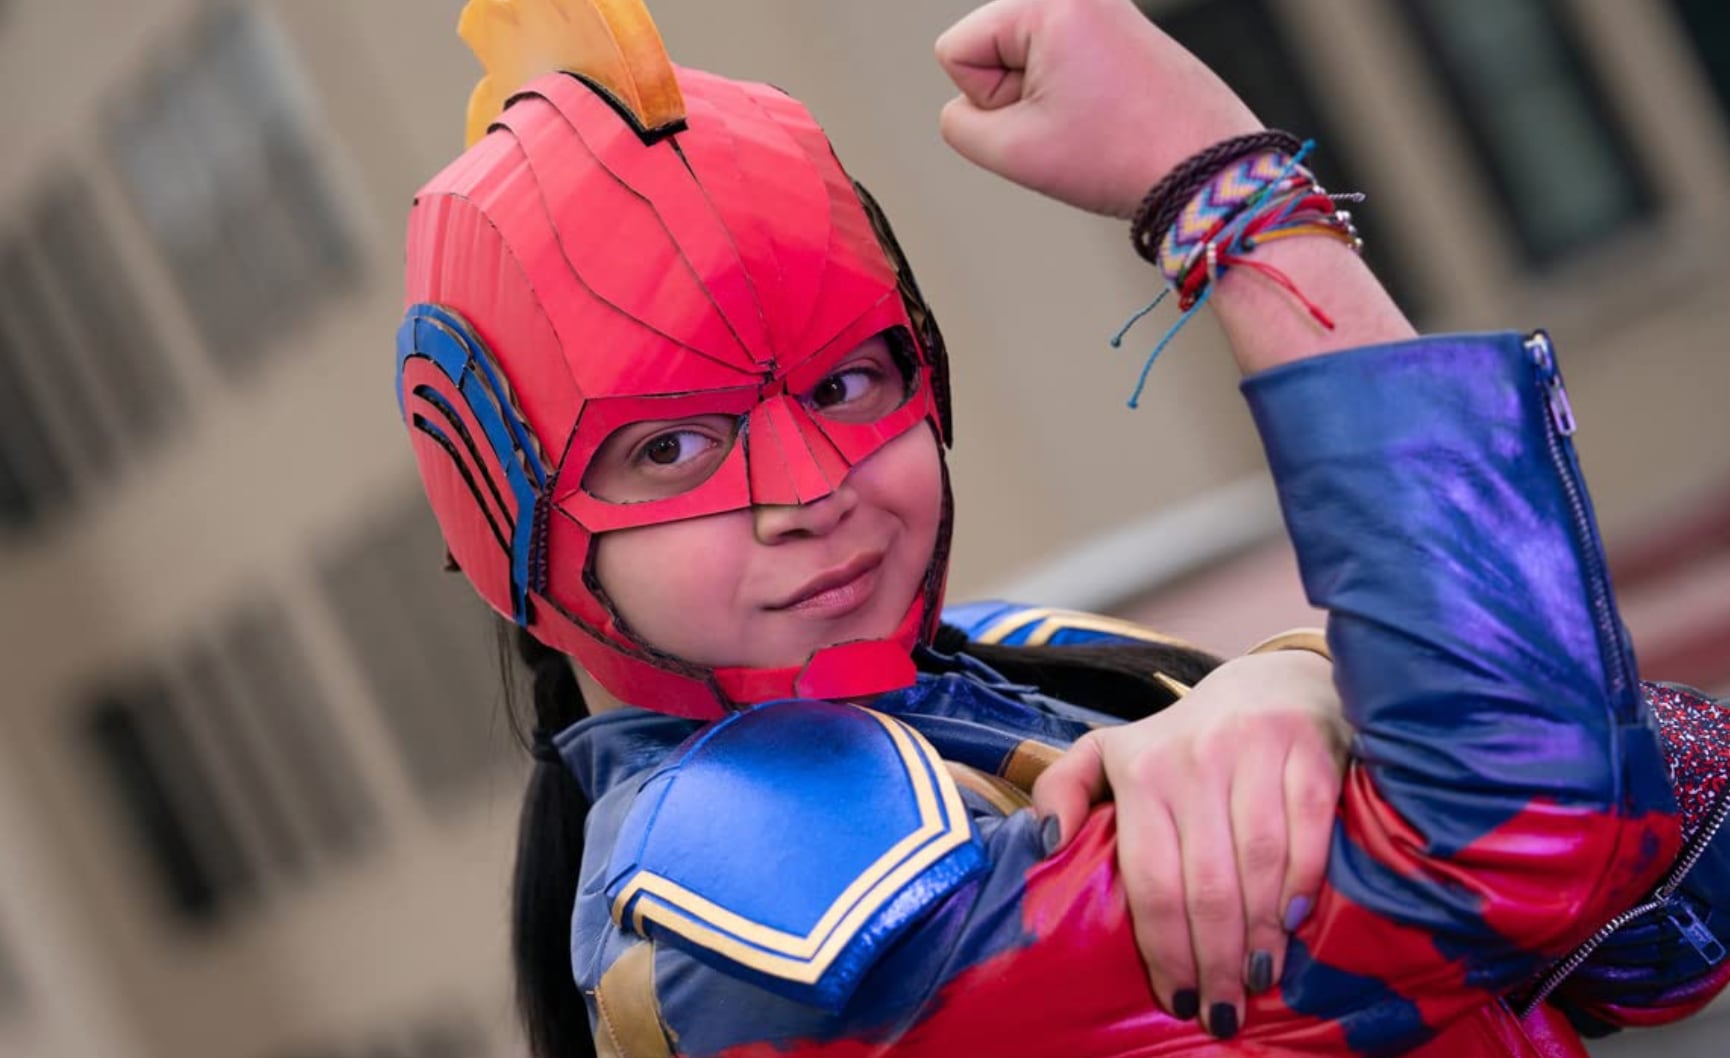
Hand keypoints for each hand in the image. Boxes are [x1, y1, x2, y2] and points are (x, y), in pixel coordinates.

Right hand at [935, 0, 1260, 217]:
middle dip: (1014, 93)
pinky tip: (1107, 117)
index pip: (955, 49)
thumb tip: (967, 106)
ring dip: (1043, 98)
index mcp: (1050, 2)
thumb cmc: (1121, 157)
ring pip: (1024, 59)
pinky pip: (1060, 63)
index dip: (984, 98)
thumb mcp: (1011, 151)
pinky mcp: (1122, 31)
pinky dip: (1072, 95)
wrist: (1209, 170)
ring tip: (1092, 121)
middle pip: (990, 47)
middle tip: (1069, 122)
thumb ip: (959, 124)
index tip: (1040, 118)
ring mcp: (1105, 8)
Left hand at [1033, 648, 1346, 1037]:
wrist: (1269, 683)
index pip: (1150, 878)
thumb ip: (1064, 788)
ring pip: (1258, 863)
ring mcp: (1254, 752)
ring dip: (1259, 934)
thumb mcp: (1109, 751)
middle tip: (1220, 1010)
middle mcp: (1194, 759)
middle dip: (1212, 959)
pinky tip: (1294, 925)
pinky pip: (1307, 830)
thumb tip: (1045, 841)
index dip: (1163, 947)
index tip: (1175, 998)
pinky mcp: (1308, 750)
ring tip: (1255, 979)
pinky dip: (1303, 883)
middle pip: (1206, 883)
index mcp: (1141, 770)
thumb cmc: (1181, 740)